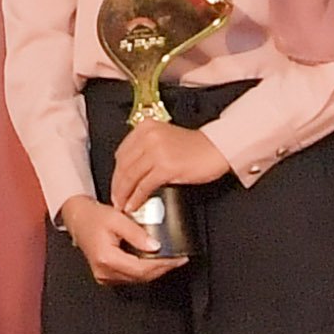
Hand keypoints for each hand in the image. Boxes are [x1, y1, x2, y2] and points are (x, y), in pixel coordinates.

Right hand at [56, 195, 184, 286]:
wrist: (79, 220)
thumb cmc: (95, 217)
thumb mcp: (117, 218)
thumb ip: (136, 233)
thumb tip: (156, 246)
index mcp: (106, 258)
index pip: (141, 268)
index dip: (162, 265)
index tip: (178, 258)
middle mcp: (105, 272)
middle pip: (142, 277)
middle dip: (163, 268)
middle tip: (179, 259)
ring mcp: (105, 276)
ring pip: (138, 279)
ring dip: (155, 270)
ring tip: (170, 260)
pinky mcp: (107, 276)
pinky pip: (131, 277)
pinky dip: (145, 270)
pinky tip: (154, 262)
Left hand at [105, 119, 235, 217]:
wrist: (218, 148)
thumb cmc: (195, 146)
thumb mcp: (165, 139)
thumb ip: (147, 148)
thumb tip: (130, 170)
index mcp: (146, 127)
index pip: (122, 152)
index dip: (116, 171)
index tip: (116, 183)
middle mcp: (148, 136)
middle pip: (123, 165)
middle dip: (117, 185)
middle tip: (115, 199)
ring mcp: (156, 151)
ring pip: (131, 176)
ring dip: (123, 194)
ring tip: (122, 205)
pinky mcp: (166, 166)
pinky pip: (144, 186)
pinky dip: (136, 198)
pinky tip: (134, 205)